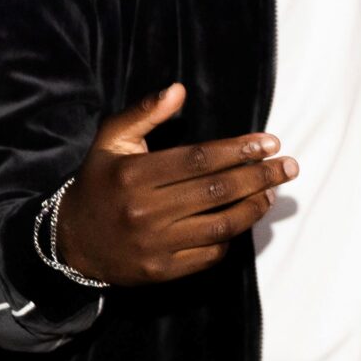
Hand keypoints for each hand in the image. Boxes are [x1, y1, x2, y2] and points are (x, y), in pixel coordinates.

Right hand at [53, 84, 298, 285]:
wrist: (72, 243)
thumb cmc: (98, 183)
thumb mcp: (110, 141)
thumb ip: (144, 113)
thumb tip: (178, 90)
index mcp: (134, 175)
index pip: (198, 159)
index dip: (238, 150)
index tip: (269, 143)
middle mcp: (144, 210)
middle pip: (216, 191)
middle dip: (259, 177)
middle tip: (288, 167)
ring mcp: (154, 244)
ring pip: (220, 225)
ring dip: (254, 207)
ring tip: (271, 192)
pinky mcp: (162, 271)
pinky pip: (209, 253)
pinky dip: (231, 236)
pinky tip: (244, 218)